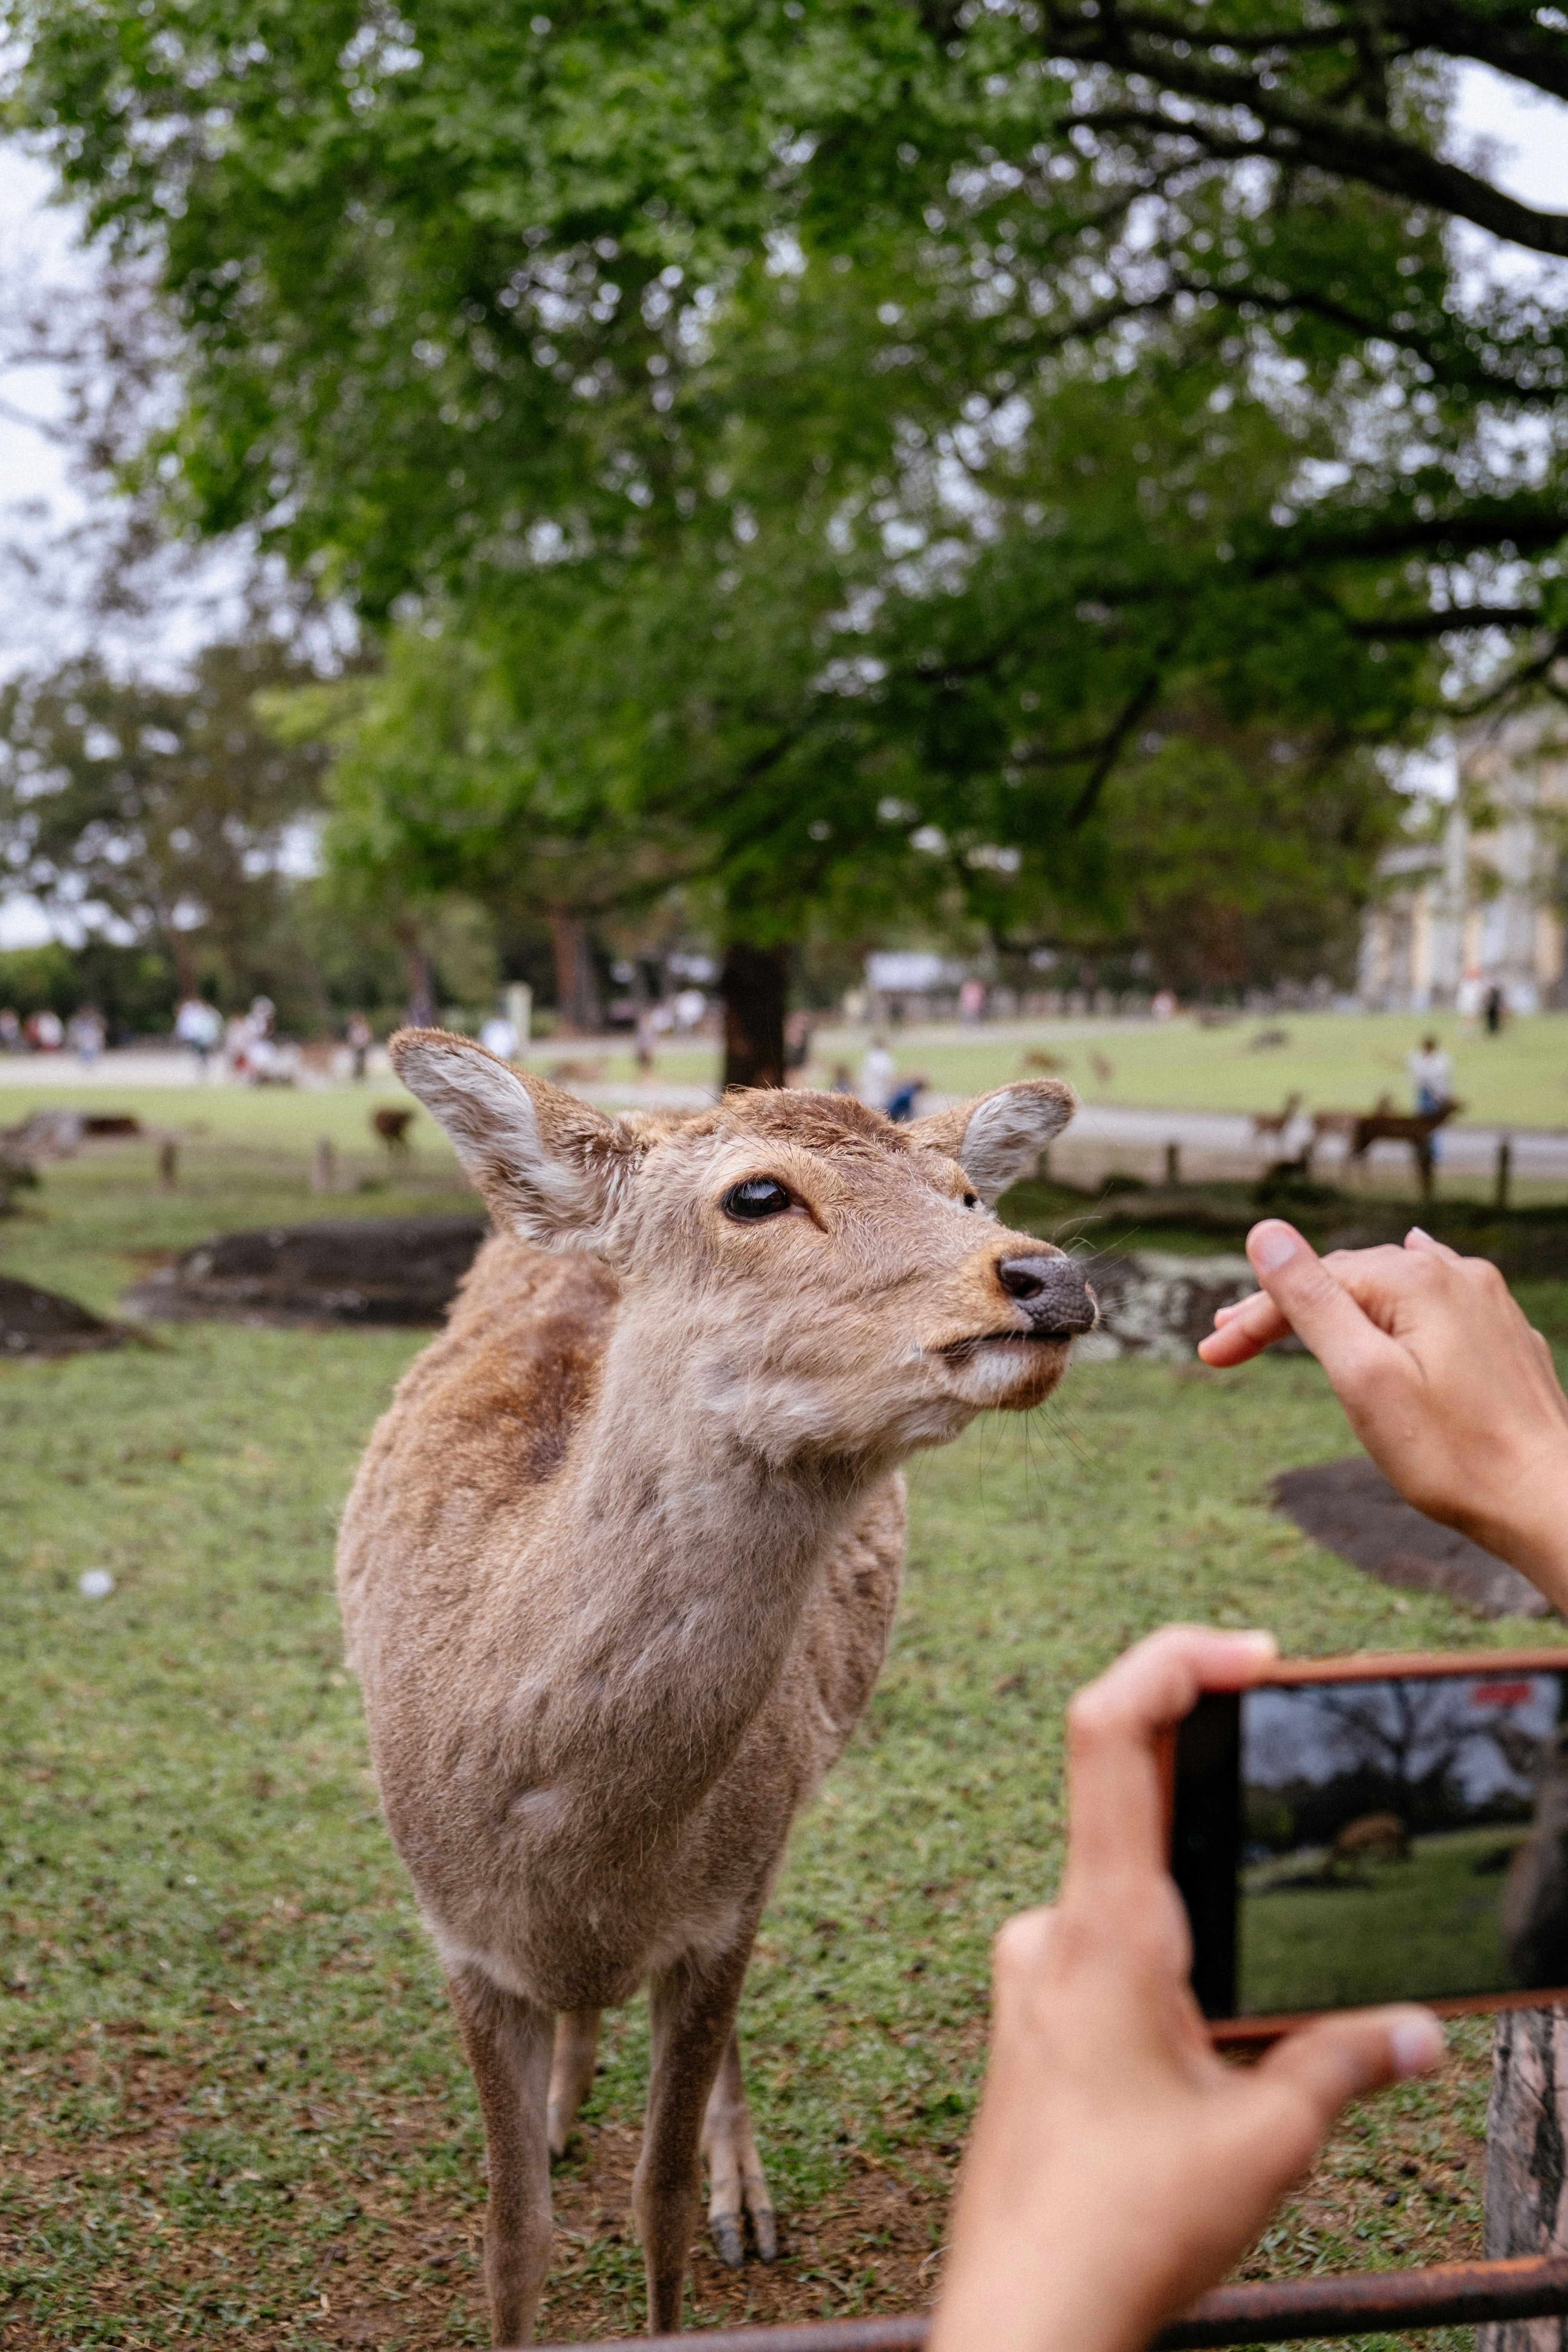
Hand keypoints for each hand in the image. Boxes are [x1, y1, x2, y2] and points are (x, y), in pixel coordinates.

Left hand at [929, 1627, 1443, 2351]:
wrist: (1021, 2314)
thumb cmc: (1124, 2227)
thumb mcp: (1267, 2141)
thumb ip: (1346, 2066)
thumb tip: (1420, 2031)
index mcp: (1103, 1927)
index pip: (1110, 1729)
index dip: (1173, 1659)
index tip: (1252, 1655)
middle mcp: (1056, 1931)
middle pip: (1125, 1788)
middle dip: (1214, 1765)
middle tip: (1289, 1760)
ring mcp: (1036, 1972)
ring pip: (1123, 1878)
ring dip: (1195, 1872)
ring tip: (1274, 1915)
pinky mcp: (1035, 2017)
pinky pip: (1104, 1939)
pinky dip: (1167, 1936)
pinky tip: (1215, 2006)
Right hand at [1197, 1220, 1567, 1603]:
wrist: (1549, 1501)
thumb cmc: (1451, 1453)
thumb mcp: (1361, 1375)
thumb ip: (1311, 1299)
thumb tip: (1265, 1231)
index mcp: (1417, 1278)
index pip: (1312, 1282)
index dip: (1254, 1316)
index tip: (1211, 1354)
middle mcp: (1457, 1275)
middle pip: (1349, 1280)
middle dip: (1287, 1309)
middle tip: (1228, 1342)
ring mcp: (1486, 1303)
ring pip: (1392, 1289)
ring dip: (1338, 1307)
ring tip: (1296, 1324)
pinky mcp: (1504, 1336)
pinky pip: (1433, 1303)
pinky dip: (1391, 1308)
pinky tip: (1397, 1289)